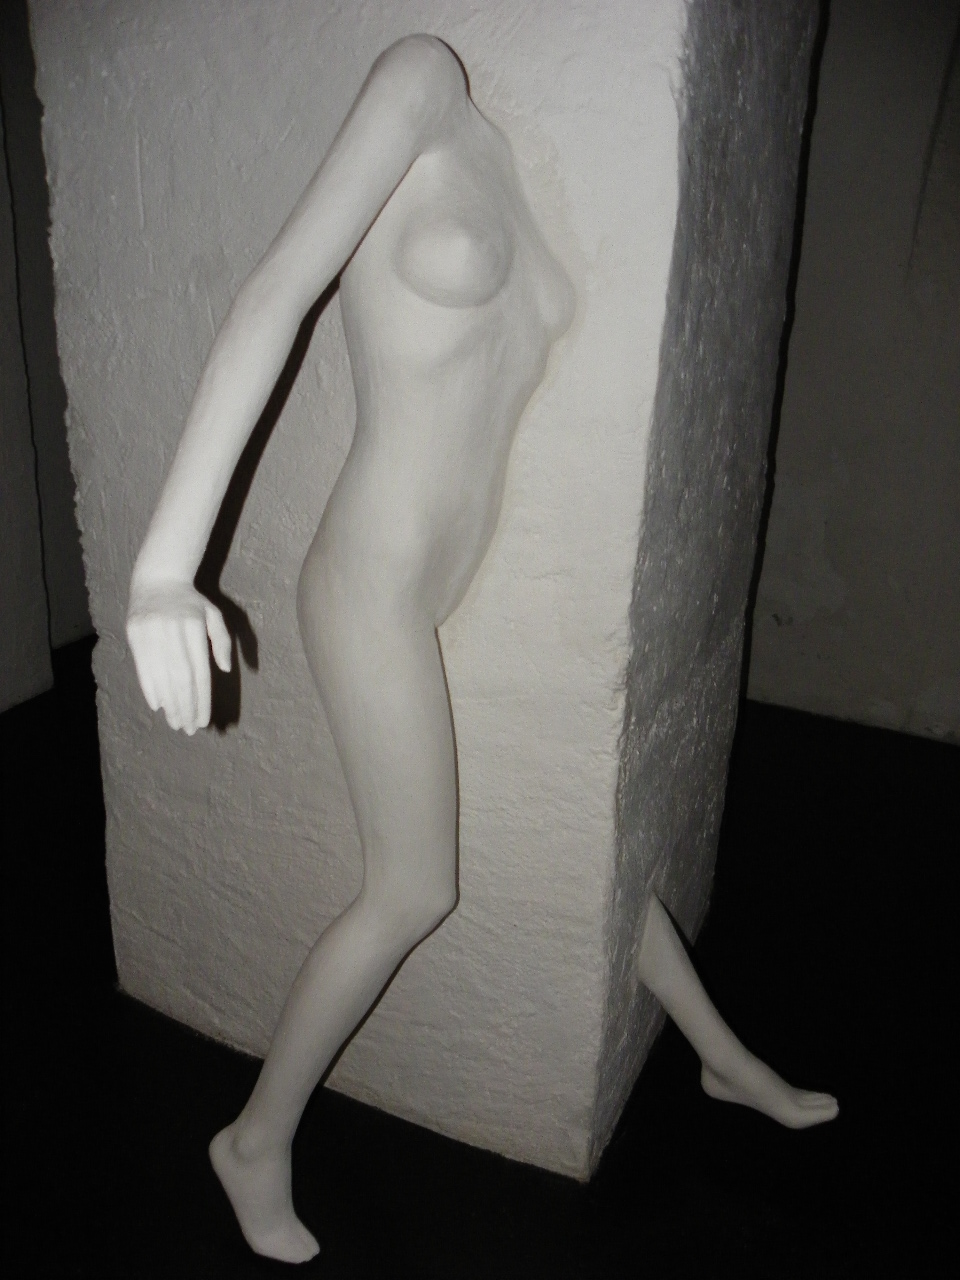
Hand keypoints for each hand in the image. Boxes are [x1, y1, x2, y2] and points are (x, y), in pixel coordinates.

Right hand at [126, 579, 231, 733]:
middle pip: (180, 678)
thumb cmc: (192, 603)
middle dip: (185, 707)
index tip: (203, 720)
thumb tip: (226, 670)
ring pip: (160, 676)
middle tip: (189, 729)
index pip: (199, 672)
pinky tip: (158, 706)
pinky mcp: (134, 633)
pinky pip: (142, 668)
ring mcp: (150, 631)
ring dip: (169, 704)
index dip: (201, 699)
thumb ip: (221, 641)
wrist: (158, 579)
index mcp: (194, 626)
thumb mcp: (213, 615)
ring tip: (175, 722)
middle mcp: (172, 630)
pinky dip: (150, 689)